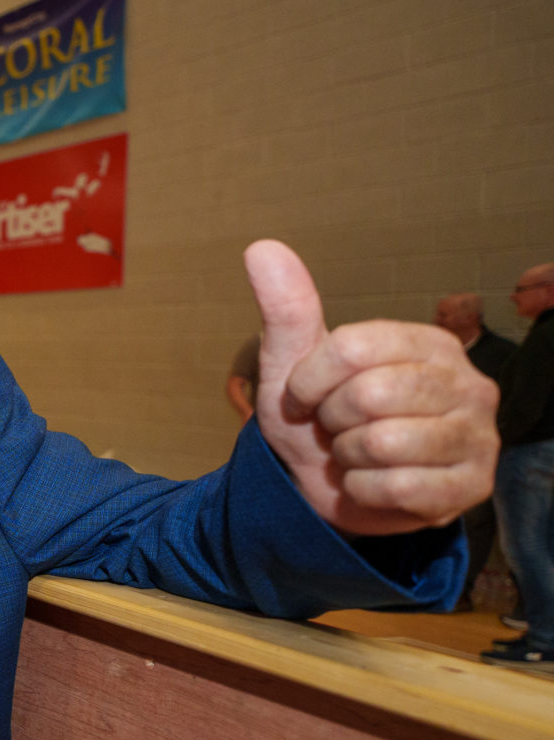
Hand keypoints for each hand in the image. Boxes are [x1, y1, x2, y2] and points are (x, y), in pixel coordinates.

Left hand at [248, 240, 497, 535]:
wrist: (325, 491)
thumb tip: (262, 248)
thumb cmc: (317, 421)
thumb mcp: (293, 367)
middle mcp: (466, 382)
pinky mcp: (471, 486)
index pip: (351, 348)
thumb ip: (287, 310)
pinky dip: (364, 491)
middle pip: (369, 396)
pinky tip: (372, 484)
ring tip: (356, 455)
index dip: (309, 381)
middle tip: (336, 429)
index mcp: (427, 342)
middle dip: (331, 420)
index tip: (303, 397)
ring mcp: (477, 435)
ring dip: (348, 458)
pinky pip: (397, 488)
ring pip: (383, 444)